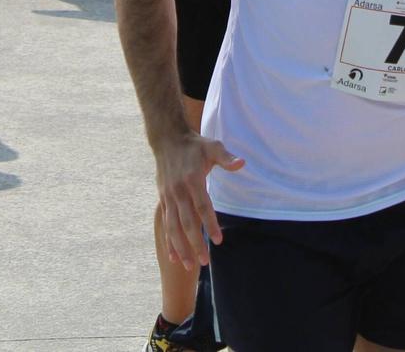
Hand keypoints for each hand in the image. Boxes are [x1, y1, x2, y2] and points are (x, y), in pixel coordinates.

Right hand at [152, 130, 244, 269]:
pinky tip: (173, 256)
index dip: (210, 224)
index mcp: (192, 179)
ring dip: (180, 248)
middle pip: (187, 222)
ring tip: (189, 266)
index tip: (218, 240)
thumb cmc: (194, 145)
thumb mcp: (212, 146)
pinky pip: (165, 224)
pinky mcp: (163, 200)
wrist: (167, 140)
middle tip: (205, 261)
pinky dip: (169, 241)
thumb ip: (226, 157)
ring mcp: (168, 197)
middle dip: (195, 243)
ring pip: (173, 227)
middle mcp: (178, 191)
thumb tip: (242, 163)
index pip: (202, 206)